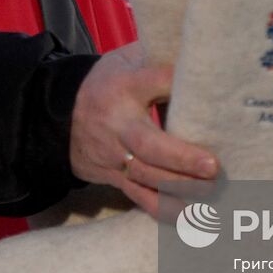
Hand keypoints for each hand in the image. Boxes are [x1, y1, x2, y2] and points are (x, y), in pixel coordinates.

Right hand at [70, 42, 218, 216]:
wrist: (59, 116)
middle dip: (181, 158)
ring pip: (146, 175)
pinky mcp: (112, 177)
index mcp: (123, 87)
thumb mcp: (126, 62)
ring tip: (210, 190)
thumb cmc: (108, 84)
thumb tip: (202, 56)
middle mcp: (116, 123)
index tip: (207, 87)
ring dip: (180, 186)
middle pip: (148, 144)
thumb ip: (157, 61)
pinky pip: (138, 196)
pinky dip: (163, 208)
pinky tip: (189, 216)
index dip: (174, 84)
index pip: (152, 82)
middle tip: (212, 166)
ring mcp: (112, 155)